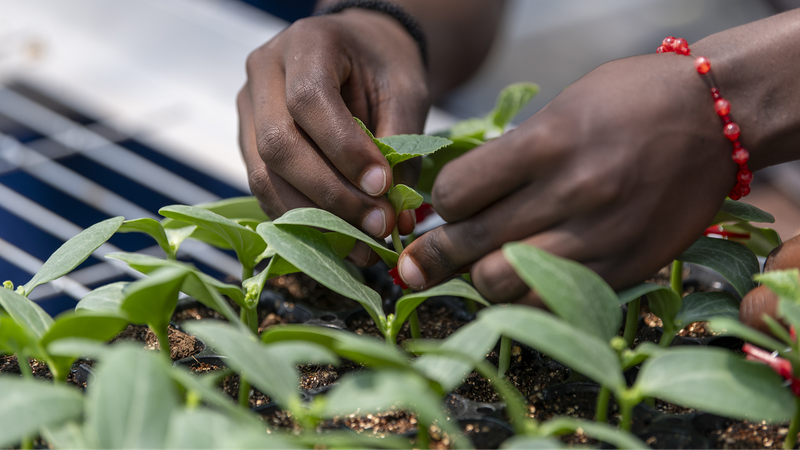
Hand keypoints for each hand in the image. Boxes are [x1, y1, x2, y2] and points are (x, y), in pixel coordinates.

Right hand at [238, 8, 428, 265]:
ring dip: (313, 218)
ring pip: (264, 176)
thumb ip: (400, 145)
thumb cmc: (384, 68)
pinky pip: (265, 190)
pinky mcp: (248, 143)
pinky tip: (338, 238)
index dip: (343, 150)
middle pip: (278, 145)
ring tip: (361, 244)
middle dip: (329, 195)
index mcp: (306, 43)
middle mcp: (264, 73)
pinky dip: (301, 219)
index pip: (308, 101)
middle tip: (377, 225)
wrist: (360, 53)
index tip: (382, 185)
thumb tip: (395, 217)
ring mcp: (248, 109)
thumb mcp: (405, 92)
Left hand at [398, 53, 739, 303]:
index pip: (455, 192)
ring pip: (500, 284)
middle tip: (417, 262)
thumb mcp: (561, 109)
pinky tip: (523, 283)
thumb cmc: (630, 103)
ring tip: (483, 266)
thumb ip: (510, 158)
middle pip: (468, 243)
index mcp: (547, 143)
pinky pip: (549, 303)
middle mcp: (569, 192)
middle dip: (434, 254)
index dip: (440, 202)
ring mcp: (597, 236)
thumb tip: (456, 203)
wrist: (716, 119)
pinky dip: (525, 298)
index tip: (447, 205)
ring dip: (480, 278)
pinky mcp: (622, 268)